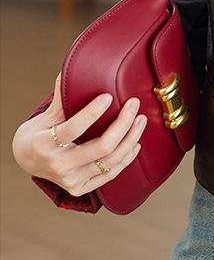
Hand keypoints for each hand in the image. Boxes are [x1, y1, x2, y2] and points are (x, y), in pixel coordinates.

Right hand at [12, 71, 146, 196]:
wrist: (27, 163)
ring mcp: (71, 180)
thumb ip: (60, 98)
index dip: (92, 113)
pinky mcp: (81, 188)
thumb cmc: (36, 136)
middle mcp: (59, 165)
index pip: (73, 129)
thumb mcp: (42, 117)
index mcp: (44, 145)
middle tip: (134, 105)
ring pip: (110, 161)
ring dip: (130, 139)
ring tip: (140, 121)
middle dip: (123, 124)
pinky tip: (135, 143)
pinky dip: (126, 159)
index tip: (109, 97)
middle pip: (101, 147)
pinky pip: (109, 175)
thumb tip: (69, 70)